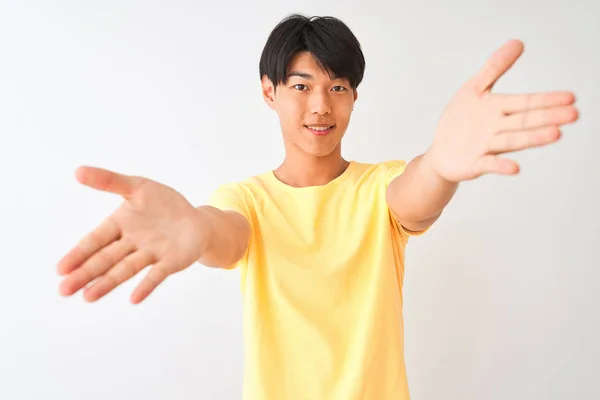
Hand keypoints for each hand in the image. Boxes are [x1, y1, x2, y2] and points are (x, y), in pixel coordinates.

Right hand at [57, 166, 206, 303]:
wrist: (196, 220)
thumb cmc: (164, 204)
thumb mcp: (137, 187)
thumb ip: (109, 181)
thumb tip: (78, 171)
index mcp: (120, 225)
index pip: (95, 240)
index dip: (79, 254)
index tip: (61, 269)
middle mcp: (132, 243)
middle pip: (105, 259)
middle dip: (86, 273)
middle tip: (64, 290)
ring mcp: (151, 254)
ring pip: (125, 269)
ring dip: (107, 283)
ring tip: (88, 297)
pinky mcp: (170, 262)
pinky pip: (157, 274)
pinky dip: (146, 286)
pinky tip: (134, 299)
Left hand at [424, 39, 578, 182]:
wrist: (442, 153)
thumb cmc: (461, 120)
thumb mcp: (474, 89)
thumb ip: (494, 67)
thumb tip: (518, 42)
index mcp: (499, 109)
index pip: (526, 102)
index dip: (546, 100)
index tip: (571, 97)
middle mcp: (498, 128)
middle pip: (525, 121)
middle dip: (548, 117)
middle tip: (573, 114)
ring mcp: (487, 147)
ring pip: (512, 140)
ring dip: (533, 138)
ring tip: (555, 134)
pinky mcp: (475, 164)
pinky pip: (489, 164)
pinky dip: (501, 166)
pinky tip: (515, 168)